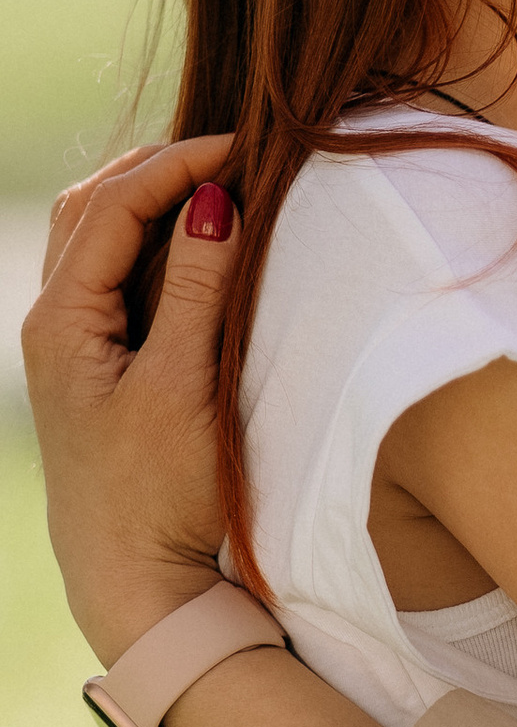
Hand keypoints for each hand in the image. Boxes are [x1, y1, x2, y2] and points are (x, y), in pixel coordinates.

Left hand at [22, 137, 239, 663]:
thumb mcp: (186, 384)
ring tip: (224, 185)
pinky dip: (158, 239)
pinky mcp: (103, 366)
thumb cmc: (159, 490)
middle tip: (238, 153)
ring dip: (155, 199)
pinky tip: (204, 244)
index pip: (115, 205)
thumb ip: (197, 288)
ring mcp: (75, 344)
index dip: (179, 163)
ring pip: (102, 236)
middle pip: (94, 207)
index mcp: (62, 321)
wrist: (136, 580)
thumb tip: (216, 199)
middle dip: (161, 167)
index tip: (250, 146)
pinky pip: (120, 274)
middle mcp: (55, 323)